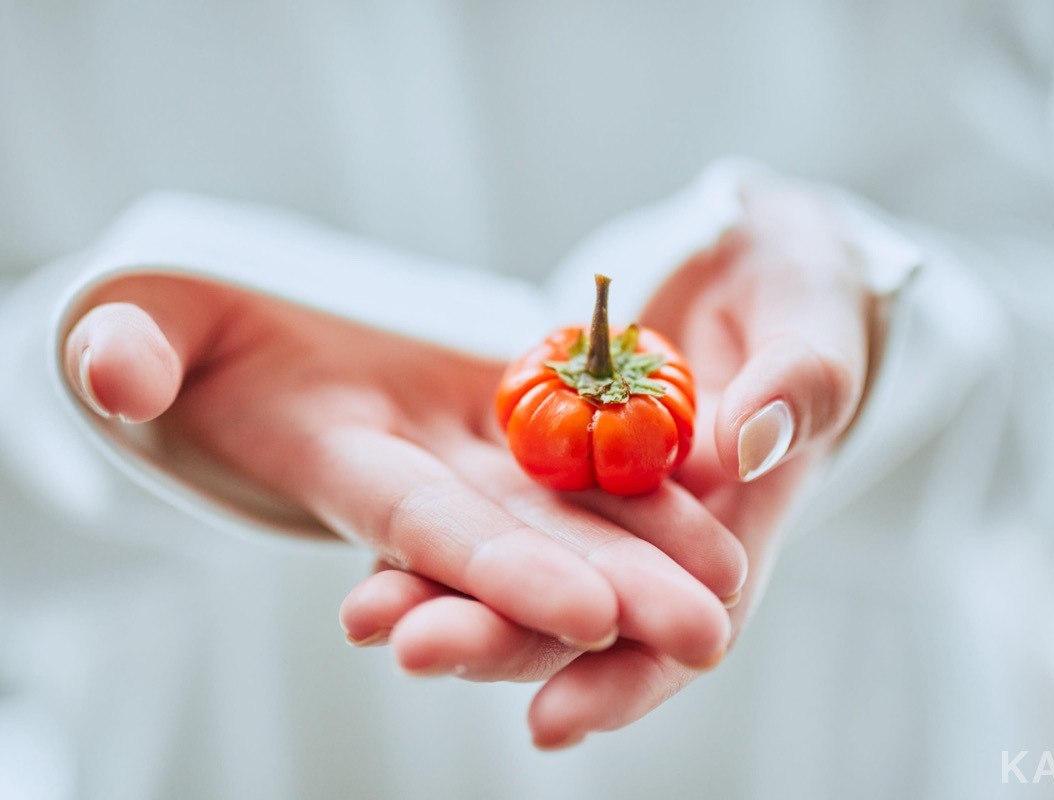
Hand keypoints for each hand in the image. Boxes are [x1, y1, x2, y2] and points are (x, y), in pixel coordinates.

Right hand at [62, 275, 745, 666]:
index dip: (497, 569)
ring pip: (561, 509)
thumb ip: (130, 353)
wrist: (245, 330)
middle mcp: (413, 475)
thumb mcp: (146, 322)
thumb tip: (113, 374)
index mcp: (333, 461)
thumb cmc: (178, 328)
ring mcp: (460, 450)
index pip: (423, 528)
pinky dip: (634, 482)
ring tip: (732, 585)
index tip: (584, 611)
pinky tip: (709, 502)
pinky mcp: (493, 414)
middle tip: (705, 634)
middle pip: (520, 542)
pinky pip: (570, 454)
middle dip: (610, 591)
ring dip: (646, 551)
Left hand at [340, 177, 875, 746]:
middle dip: (500, 640)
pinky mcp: (540, 449)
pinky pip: (482, 495)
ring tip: (369, 614)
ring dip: (445, 595)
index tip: (551, 720)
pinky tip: (371, 554)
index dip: (623, 680)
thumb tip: (748, 442)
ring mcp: (589, 492)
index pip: (681, 630)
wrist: (744, 262)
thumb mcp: (816, 317)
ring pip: (515, 565)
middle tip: (419, 649)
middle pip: (575, 615)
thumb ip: (798, 381)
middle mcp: (650, 532)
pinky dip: (430, 529)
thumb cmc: (802, 290)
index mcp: (734, 526)